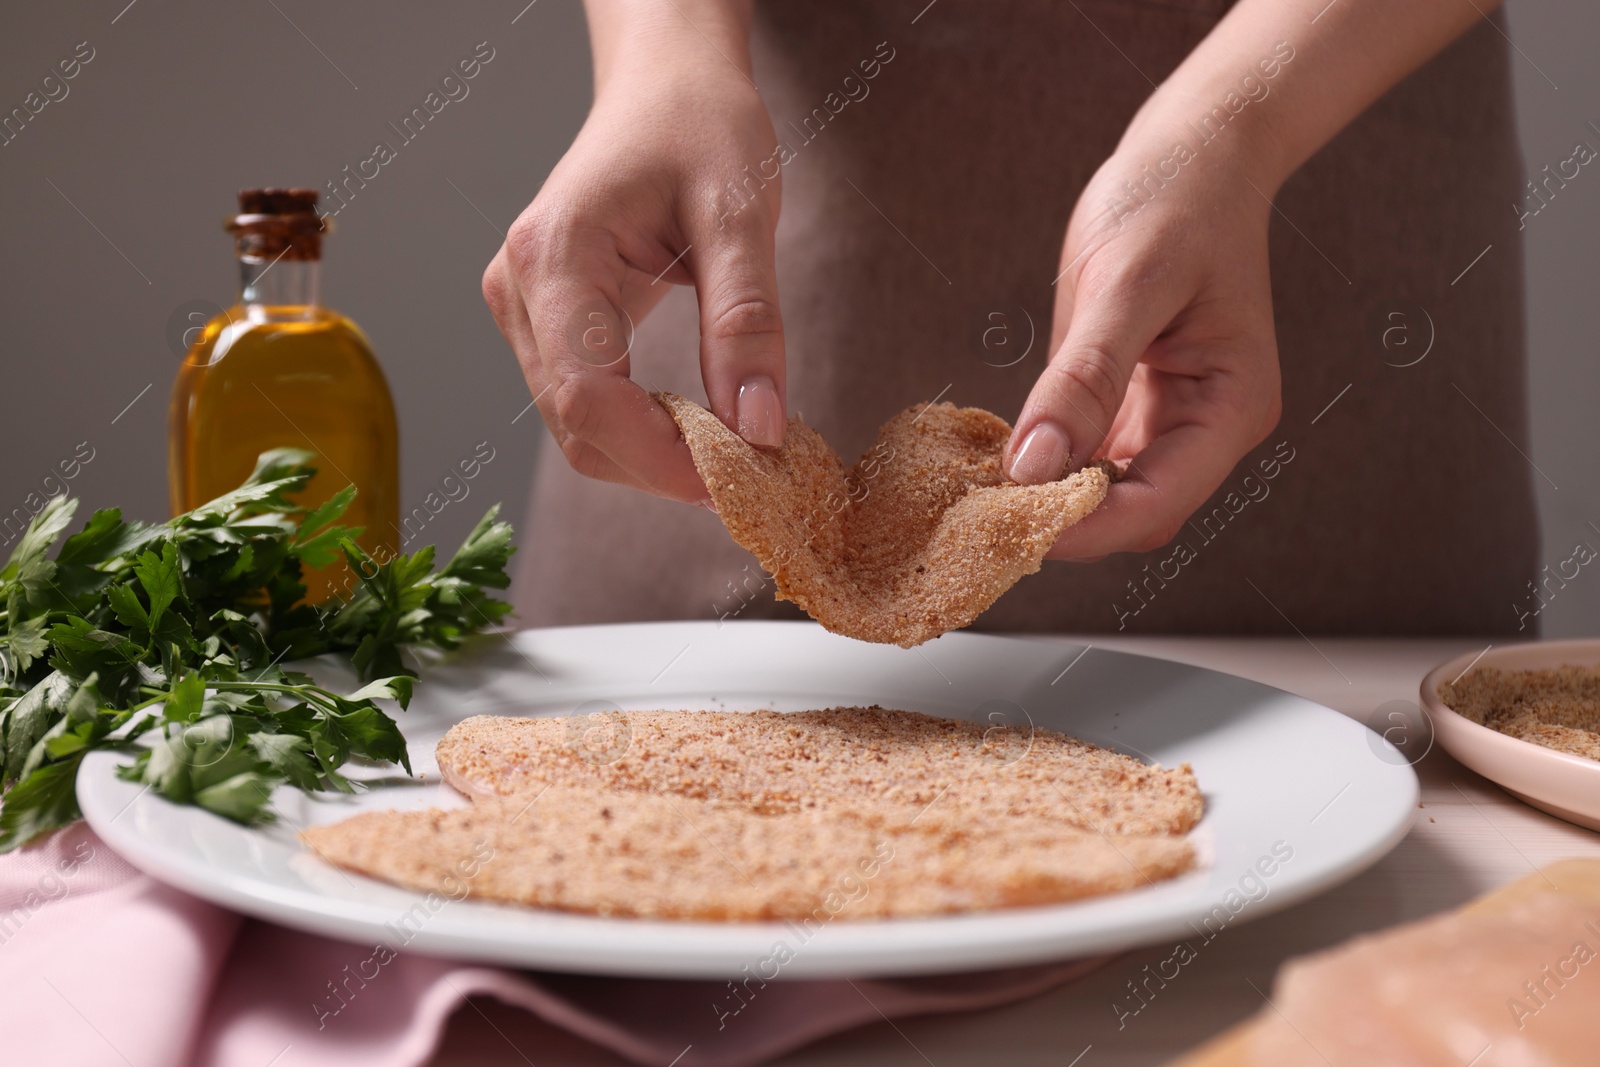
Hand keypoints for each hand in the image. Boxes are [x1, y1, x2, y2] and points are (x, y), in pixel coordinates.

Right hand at [482, 34, 784, 502]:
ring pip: (576, 427)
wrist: (666, 86)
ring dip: (652, 456)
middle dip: (662, 466)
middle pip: (577, 426)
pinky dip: (641, 429)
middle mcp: (518, 288)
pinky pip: (584, 403)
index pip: (590, 396)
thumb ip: (747, 321)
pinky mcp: (541, 323)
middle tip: (750, 474)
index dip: (661, 459)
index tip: (738, 481)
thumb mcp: (742, 213)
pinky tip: (697, 421)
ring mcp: (521, 309)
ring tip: (731, 446)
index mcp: (555, 253)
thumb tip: (758, 428)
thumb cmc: (700, 126)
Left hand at [1005, 135, 1282, 560]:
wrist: (1194, 154)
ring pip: (1108, 495)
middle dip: (1063, 524)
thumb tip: (1032, 464)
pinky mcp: (1134, 402)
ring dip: (1049, 499)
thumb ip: (1083, 378)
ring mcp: (1172, 419)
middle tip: (979, 515)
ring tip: (980, 492)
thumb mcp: (1125, 283)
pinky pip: (1090, 456)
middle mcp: (1207, 427)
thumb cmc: (1174, 201)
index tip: (1007, 530)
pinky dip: (1047, 464)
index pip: (1155, 505)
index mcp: (1230, 407)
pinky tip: (1000, 456)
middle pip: (1134, 515)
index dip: (1082, 530)